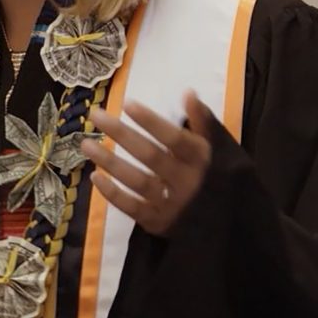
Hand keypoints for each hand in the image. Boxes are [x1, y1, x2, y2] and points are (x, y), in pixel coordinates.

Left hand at [81, 91, 213, 236]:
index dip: (151, 121)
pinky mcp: (158, 222)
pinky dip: (112, 193)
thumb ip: (203, 122)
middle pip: (150, 156)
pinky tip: (95, 176)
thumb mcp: (218, 149)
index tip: (127, 104)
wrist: (232, 225)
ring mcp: (171, 204)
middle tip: (95, 115)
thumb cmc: (220, 179)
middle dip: (121, 134)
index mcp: (202, 160)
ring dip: (109, 162)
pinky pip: (131, 208)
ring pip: (137, 181)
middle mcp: (186, 182)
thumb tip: (188, 92)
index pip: (174, 138)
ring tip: (86, 144)